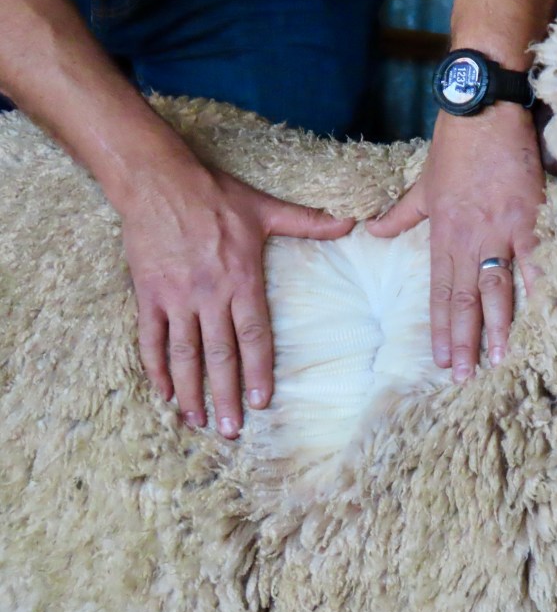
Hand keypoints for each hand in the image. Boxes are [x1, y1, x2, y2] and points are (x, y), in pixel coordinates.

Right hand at [122, 165, 353, 437]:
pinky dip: (156, 366)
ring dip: (190, 390)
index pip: (254, 334)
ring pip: (184, 353)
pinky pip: (151, 337)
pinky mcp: (149, 294)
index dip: (258, 370)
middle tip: (232, 430)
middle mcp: (209, 294)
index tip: (263, 401)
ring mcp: (176, 296)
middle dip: (226, 395)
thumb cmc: (214, 195)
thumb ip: (308, 222)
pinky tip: (163, 393)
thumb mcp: (265, 207)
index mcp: (241, 278)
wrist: (157, 180)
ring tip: (198, 421)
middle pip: (220, 354)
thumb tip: (351, 222)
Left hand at [368, 104, 544, 380]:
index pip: (440, 292)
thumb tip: (371, 231)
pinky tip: (544, 315)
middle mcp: (468, 239)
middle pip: (464, 299)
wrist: (481, 110)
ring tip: (499, 359)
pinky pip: (536, 259)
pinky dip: (540, 287)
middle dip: (464, 340)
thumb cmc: (454, 146)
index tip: (441, 359)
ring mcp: (499, 230)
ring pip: (496, 287)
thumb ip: (399, 214)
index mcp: (443, 234)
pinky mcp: (528, 216)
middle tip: (464, 376)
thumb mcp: (422, 183)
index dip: (441, 328)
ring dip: (498, 326)